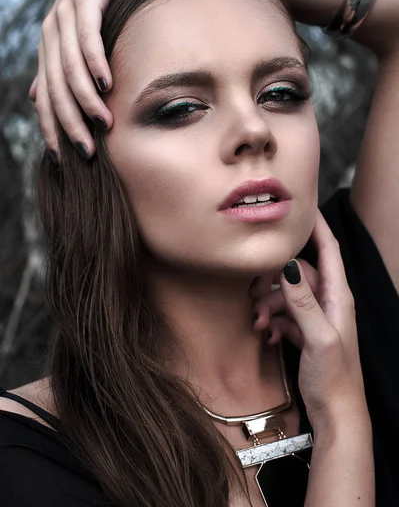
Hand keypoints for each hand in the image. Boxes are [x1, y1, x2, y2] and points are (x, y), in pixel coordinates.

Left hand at [31, 0, 149, 156]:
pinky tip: (106, 85)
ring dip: (85, 99)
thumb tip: (36, 97)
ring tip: (103, 123)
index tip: (62, 158)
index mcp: (49, 48)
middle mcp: (51, 34)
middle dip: (69, 123)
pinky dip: (94, 63)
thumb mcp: (83, 43)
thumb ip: (62, 70)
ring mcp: (64, 15)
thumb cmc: (106, 5)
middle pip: (55, 88)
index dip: (50, 128)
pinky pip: (85, 37)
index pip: (45, 97)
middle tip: (86, 151)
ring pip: (69, 68)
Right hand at [253, 208, 366, 426]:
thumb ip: (303, 301)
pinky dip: (272, 320)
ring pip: (286, 294)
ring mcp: (316, 316)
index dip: (316, 225)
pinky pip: (284, 314)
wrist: (337, 413)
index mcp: (338, 296)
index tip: (299, 205)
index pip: (328, 250)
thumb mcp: (319, 337)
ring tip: (258, 322)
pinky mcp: (305, 331)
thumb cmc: (335, 377)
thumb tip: (289, 265)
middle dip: (274, 280)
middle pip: (298, 273)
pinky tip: (266, 334)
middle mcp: (328, 301)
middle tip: (254, 292)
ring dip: (269, 304)